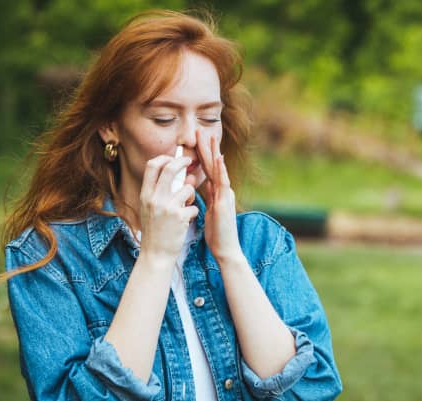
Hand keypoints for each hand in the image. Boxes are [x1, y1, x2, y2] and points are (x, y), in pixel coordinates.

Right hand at [138, 154, 198, 265]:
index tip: (173, 158)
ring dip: (192, 195)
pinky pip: (194, 207)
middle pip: (170, 169)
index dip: (164, 158)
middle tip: (190, 161)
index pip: (152, 166)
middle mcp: (154, 198)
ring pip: (188, 188)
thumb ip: (160, 191)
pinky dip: (193, 213)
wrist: (155, 254)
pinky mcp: (179, 217)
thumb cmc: (155, 230)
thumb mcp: (150, 208)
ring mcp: (167, 207)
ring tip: (187, 206)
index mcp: (145, 195)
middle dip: (182, 162)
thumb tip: (180, 174)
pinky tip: (186, 221)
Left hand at [197, 131, 243, 263]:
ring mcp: (225, 195)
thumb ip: (206, 198)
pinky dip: (221, 169)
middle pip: (213, 165)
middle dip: (207, 147)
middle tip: (200, 130)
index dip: (202, 154)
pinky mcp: (225, 202)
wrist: (226, 249)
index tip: (196, 140)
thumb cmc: (217, 234)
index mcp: (217, 193)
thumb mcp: (208, 211)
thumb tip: (199, 187)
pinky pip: (223, 183)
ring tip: (210, 136)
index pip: (207, 169)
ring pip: (219, 169)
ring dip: (214, 152)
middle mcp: (223, 190)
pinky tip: (218, 157)